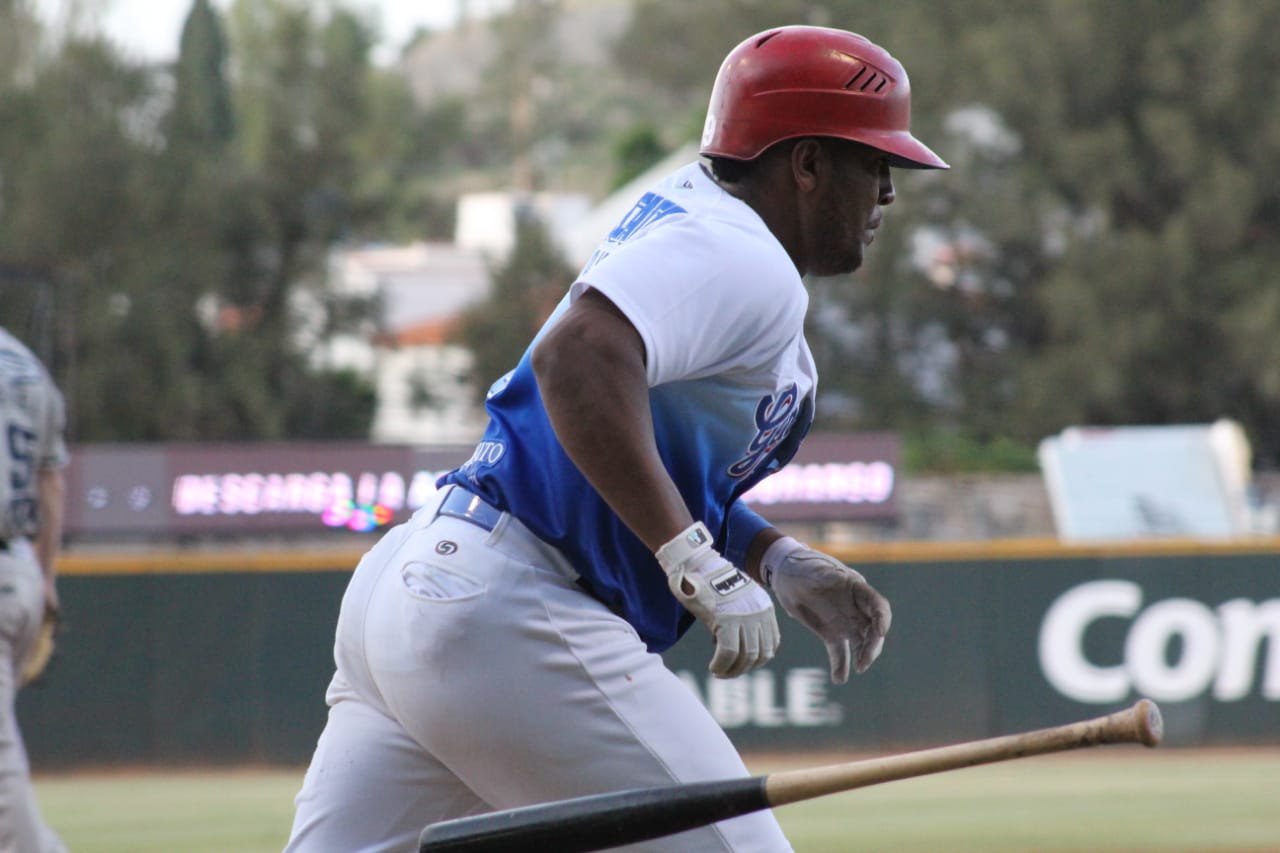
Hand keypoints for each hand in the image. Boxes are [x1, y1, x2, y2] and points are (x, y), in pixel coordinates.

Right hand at [656, 522, 779, 677]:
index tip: (741, 664)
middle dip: (744, 668)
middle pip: (760, 654)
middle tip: (727, 672)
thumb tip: (734, 642)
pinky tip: (713, 667)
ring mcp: (744, 617)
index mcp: (764, 607)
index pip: (771, 644)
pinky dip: (721, 665)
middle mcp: (759, 614)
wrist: (697, 564)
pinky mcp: (727, 621)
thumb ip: (742, 616)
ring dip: (732, 670)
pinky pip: (728, 653)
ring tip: (719, 672)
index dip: (757, 660)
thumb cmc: (712, 581)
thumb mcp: (737, 597)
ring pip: (745, 657)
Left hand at [761, 537, 890, 683]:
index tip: (880, 632)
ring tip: (858, 669)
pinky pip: (839, 651)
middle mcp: (855, 607)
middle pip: (873, 628)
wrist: (784, 574)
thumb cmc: (801, 567)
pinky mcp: (831, 632)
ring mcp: (844, 621)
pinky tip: (839, 678)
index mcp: (855, 588)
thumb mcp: (812, 569)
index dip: (883, 619)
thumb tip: (837, 576)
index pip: (878, 604)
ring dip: (862, 656)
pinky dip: (840, 665)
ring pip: (861, 642)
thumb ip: (825, 574)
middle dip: (873, 645)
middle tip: (864, 661)